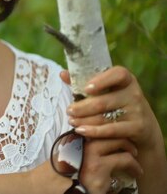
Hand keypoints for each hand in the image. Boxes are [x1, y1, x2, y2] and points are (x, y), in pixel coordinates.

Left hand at [61, 67, 166, 193]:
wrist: (144, 128)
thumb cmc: (117, 105)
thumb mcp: (106, 91)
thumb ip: (84, 82)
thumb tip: (62, 73)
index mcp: (126, 80)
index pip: (118, 74)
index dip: (102, 80)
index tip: (85, 89)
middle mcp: (134, 94)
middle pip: (103, 101)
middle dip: (82, 107)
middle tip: (68, 110)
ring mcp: (137, 111)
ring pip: (105, 117)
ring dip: (84, 120)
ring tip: (71, 121)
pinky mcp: (138, 128)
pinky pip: (111, 130)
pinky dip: (94, 131)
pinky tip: (81, 130)